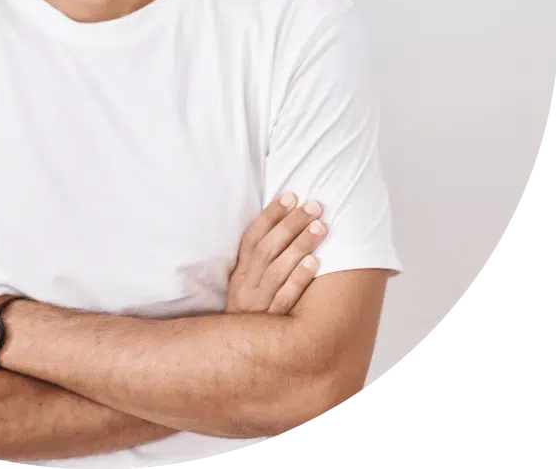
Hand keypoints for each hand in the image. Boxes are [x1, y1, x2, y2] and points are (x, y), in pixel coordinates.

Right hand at [226, 194, 326, 314]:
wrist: (235, 360)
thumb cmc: (251, 317)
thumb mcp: (246, 288)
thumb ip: (259, 264)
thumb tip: (283, 228)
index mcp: (238, 273)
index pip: (253, 236)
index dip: (271, 214)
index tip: (290, 194)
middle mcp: (245, 286)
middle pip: (268, 248)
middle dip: (291, 223)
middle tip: (314, 205)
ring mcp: (257, 304)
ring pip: (278, 268)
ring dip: (300, 245)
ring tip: (321, 226)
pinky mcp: (272, 323)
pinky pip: (286, 297)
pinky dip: (299, 278)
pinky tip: (316, 262)